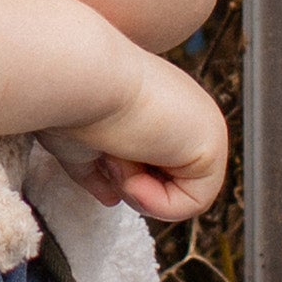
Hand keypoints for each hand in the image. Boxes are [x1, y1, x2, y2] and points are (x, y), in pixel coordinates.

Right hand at [39, 54, 226, 221]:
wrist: (77, 78)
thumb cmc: (69, 103)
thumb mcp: (81, 144)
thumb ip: (98, 171)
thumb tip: (111, 198)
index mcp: (160, 106)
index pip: (150, 164)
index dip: (119, 175)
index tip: (99, 152)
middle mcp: (186, 112)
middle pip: (166, 184)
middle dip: (130, 184)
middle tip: (109, 156)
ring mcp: (203, 126)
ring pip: (180, 196)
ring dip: (138, 189)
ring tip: (118, 153)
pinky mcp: (212, 144)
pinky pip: (194, 203)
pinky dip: (156, 200)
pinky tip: (133, 161)